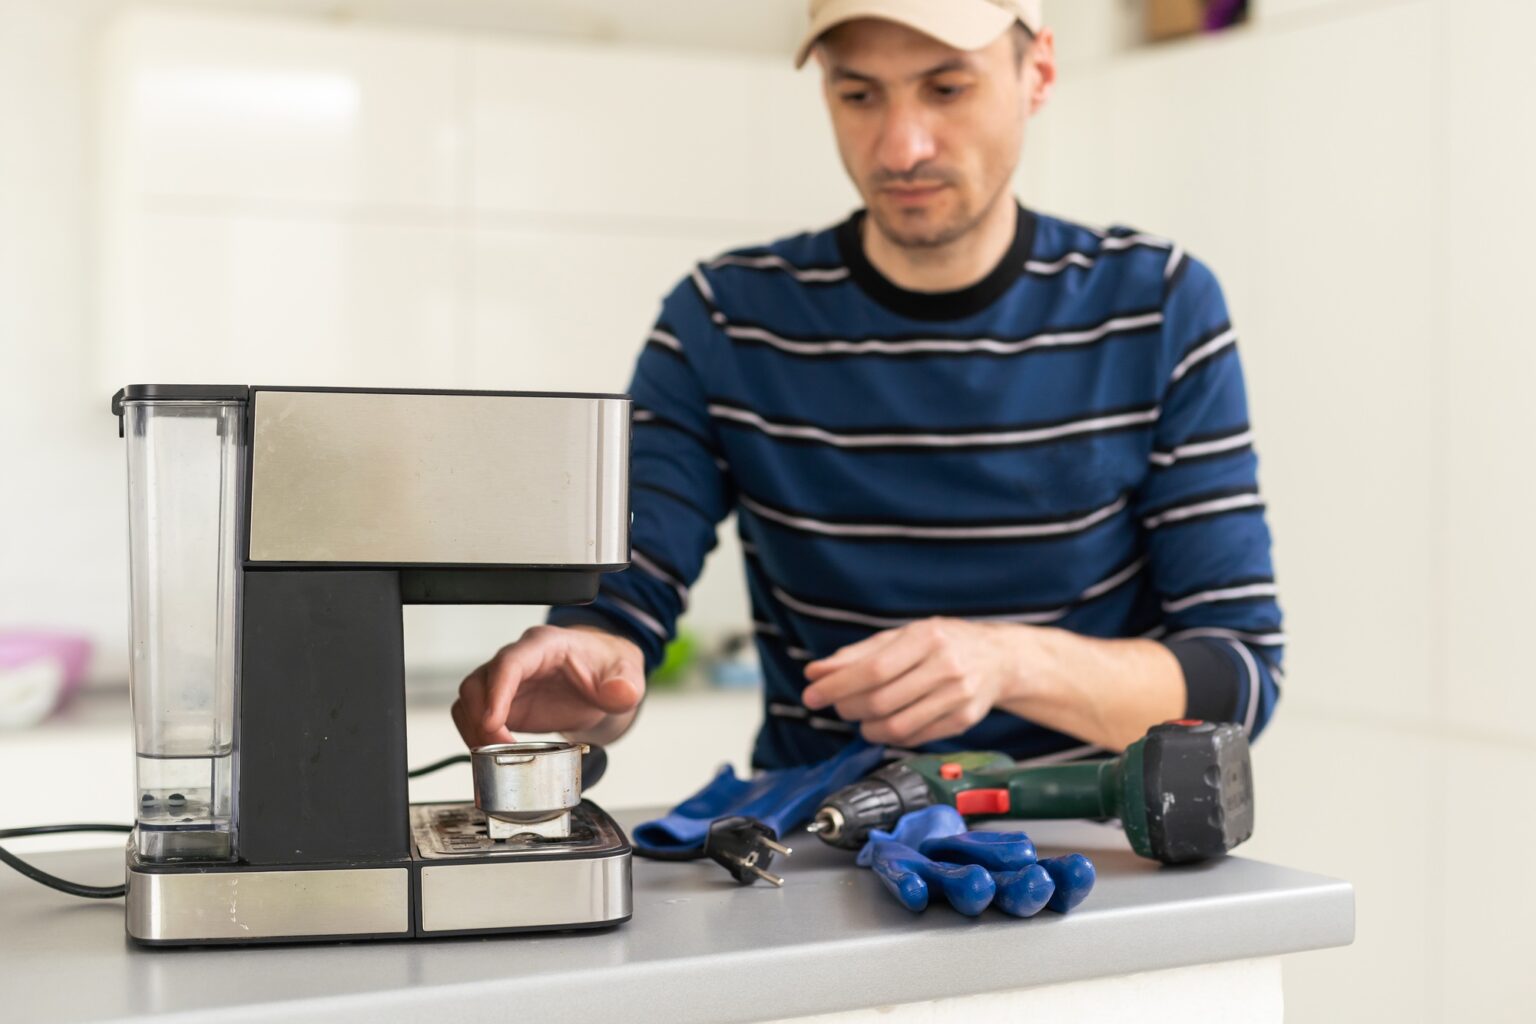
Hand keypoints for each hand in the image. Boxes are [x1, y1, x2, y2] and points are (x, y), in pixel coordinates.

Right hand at [451, 625, 644, 747]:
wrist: (604, 681)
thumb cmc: (608, 669)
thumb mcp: (627, 673)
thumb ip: (625, 683)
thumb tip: (619, 692)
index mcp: (545, 646)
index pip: (510, 662)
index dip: (497, 691)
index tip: (493, 723)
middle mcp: (519, 661)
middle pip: (478, 682)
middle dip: (481, 719)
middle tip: (499, 750)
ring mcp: (507, 683)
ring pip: (469, 700)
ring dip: (474, 731)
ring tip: (496, 757)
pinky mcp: (503, 705)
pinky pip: (474, 717)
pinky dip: (476, 737)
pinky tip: (496, 755)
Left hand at [801, 618, 1023, 746]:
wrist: (998, 658)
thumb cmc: (943, 643)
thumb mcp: (902, 636)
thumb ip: (857, 654)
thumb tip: (815, 673)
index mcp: (927, 637)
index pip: (873, 669)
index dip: (837, 686)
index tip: (812, 695)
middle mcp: (946, 666)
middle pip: (881, 700)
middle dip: (848, 708)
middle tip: (837, 706)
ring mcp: (957, 696)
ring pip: (896, 726)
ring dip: (866, 728)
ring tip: (861, 717)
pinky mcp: (963, 721)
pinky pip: (914, 737)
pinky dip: (890, 736)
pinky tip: (885, 724)